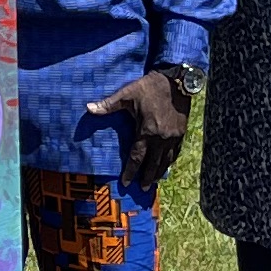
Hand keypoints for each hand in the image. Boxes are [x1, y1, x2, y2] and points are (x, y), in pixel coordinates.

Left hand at [83, 70, 190, 186]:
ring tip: (154, 181)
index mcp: (147, 131)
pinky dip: (171, 160)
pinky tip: (167, 165)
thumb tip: (88, 108)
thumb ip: (108, 104)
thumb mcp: (127, 94)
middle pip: (153, 163)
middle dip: (147, 177)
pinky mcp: (182, 132)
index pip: (137, 157)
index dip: (131, 171)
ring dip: (159, 172)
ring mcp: (173, 136)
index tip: (126, 182)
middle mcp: (161, 138)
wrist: (176, 81)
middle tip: (142, 188)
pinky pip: (176, 151)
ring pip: (166, 160)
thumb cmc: (149, 87)